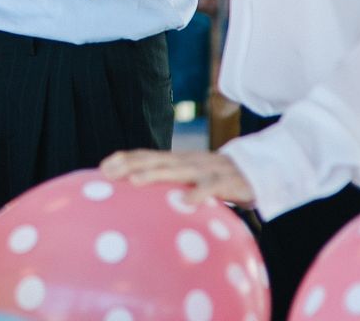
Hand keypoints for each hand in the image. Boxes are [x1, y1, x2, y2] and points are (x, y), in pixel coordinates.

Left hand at [100, 149, 255, 206]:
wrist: (258, 170)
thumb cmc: (219, 180)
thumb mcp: (192, 180)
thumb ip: (172, 187)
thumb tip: (145, 204)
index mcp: (178, 160)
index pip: (147, 155)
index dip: (125, 159)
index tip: (101, 168)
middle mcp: (187, 160)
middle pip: (155, 159)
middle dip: (130, 164)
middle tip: (108, 173)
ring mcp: (206, 168)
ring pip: (177, 169)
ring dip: (155, 174)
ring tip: (135, 181)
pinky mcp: (226, 180)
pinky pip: (211, 186)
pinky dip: (198, 193)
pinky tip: (186, 202)